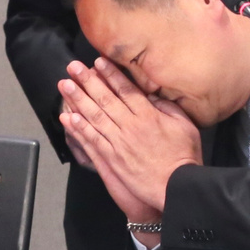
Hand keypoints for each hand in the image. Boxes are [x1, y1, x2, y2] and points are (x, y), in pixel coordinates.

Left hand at [59, 58, 201, 211]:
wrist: (175, 187)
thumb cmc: (183, 156)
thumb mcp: (185, 125)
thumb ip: (168, 107)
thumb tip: (151, 95)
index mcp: (148, 115)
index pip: (125, 89)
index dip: (110, 74)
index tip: (97, 62)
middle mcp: (129, 125)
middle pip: (104, 98)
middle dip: (87, 81)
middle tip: (73, 67)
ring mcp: (118, 142)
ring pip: (93, 116)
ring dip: (77, 99)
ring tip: (64, 86)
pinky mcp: (111, 159)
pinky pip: (91, 140)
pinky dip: (78, 128)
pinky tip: (67, 117)